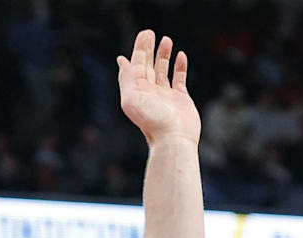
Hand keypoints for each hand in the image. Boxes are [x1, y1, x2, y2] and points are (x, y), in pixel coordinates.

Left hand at [116, 30, 199, 145]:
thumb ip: (127, 78)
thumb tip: (122, 61)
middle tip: (150, 32)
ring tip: (166, 39)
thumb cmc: (152, 121)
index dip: (139, 49)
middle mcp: (149, 92)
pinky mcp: (180, 98)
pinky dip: (179, 66)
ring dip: (163, 55)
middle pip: (147, 65)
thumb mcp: (131, 98)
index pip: (136, 65)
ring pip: (162, 70)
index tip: (143, 35)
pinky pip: (179, 78)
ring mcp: (165, 95)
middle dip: (148, 48)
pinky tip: (181, 55)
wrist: (173, 138)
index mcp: (137, 90)